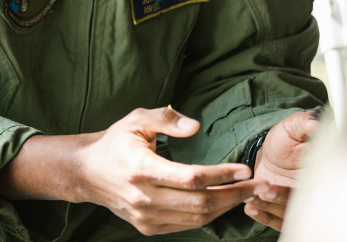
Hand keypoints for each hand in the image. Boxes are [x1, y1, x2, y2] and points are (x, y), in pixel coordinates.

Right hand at [75, 108, 269, 235]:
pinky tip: (223, 202)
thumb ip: (167, 119)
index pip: (191, 177)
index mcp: (141, 169)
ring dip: (226, 206)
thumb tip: (195, 127)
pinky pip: (187, 225)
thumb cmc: (116, 142)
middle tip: (258, 185)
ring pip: (196, 218)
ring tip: (246, 193)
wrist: (88, 173)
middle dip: (235, 194)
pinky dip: (209, 215)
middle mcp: (144, 198)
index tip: (245, 169)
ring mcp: (146, 217)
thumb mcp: (137, 119)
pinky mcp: (148, 227)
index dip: (222, 175)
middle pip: (200, 202)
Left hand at [243, 110, 318, 230]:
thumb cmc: (286, 140)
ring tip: (251, 197)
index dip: (303, 185)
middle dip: (282, 199)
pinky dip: (265, 217)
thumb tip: (314, 122)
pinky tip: (250, 208)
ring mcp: (302, 205)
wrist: (273, 155)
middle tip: (264, 191)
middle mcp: (316, 190)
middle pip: (305, 203)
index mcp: (323, 170)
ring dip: (270, 207)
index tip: (276, 185)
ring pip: (291, 214)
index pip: (321, 182)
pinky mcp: (288, 214)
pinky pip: (279, 222)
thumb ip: (304, 123)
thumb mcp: (293, 127)